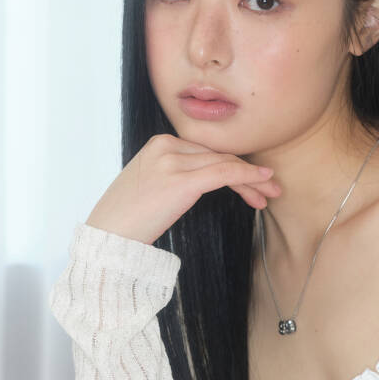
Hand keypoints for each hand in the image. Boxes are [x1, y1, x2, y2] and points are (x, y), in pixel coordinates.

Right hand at [84, 132, 281, 244]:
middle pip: (218, 155)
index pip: (206, 151)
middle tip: (269, 189)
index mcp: (159, 143)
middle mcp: (167, 145)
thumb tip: (201, 183)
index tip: (251, 183)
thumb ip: (173, 175)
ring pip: (225, 163)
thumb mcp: (150, 186)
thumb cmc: (126, 219)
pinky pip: (224, 173)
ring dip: (252, 179)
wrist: (108, 235)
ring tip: (270, 194)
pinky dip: (247, 176)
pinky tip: (263, 184)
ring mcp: (174, 161)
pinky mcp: (182, 180)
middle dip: (247, 172)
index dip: (233, 166)